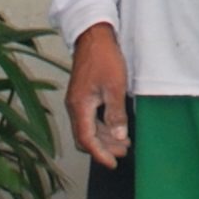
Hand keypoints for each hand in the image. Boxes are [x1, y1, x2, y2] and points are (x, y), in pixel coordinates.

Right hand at [67, 24, 131, 166]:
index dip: (100, 154)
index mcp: (79, 106)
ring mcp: (77, 101)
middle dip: (103, 148)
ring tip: (124, 142)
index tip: (113, 163)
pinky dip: (102, 126)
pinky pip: (89, 118)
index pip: (87, 140)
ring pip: (87, 128)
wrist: (94, 35)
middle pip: (85, 137)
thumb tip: (119, 137)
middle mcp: (74, 106)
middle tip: (123, 152)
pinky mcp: (82, 95)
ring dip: (104, 137)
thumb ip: (116, 114)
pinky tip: (116, 126)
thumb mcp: (115, 87)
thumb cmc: (104, 58)